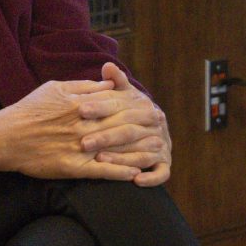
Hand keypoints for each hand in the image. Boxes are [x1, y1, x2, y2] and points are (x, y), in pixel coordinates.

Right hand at [0, 77, 144, 181]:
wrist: (6, 137)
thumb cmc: (29, 110)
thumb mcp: (54, 87)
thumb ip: (83, 86)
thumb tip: (108, 84)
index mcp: (81, 104)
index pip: (116, 104)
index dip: (136, 106)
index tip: (151, 106)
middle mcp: (83, 125)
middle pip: (122, 125)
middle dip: (144, 126)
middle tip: (162, 126)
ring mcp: (79, 147)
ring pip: (117, 149)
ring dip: (139, 151)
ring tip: (157, 152)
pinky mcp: (72, 166)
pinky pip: (101, 171)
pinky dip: (119, 172)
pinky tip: (135, 174)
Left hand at [79, 62, 172, 186]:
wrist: (154, 128)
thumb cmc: (129, 110)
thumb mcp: (124, 94)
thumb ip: (116, 81)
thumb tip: (108, 65)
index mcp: (142, 106)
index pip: (120, 106)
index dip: (100, 106)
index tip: (81, 109)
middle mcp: (154, 125)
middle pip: (129, 131)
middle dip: (105, 136)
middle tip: (83, 142)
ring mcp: (161, 145)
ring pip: (142, 153)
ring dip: (122, 158)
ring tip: (101, 160)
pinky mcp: (165, 164)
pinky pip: (162, 173)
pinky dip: (151, 177)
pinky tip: (136, 180)